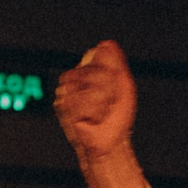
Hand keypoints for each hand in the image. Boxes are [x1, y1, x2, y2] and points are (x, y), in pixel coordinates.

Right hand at [55, 40, 135, 162]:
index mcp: (91, 71)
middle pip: (91, 69)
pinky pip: (79, 99)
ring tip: (100, 111)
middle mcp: (77, 78)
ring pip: (84, 84)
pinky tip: (91, 118)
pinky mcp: (62, 104)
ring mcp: (68, 90)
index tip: (114, 88)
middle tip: (108, 103)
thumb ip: (117, 63)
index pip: (97, 54)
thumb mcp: (124, 86)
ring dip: (99, 101)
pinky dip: (91, 110)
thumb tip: (107, 43)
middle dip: (107, 88)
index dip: (110, 71)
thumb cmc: (117, 119)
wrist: (108, 144)